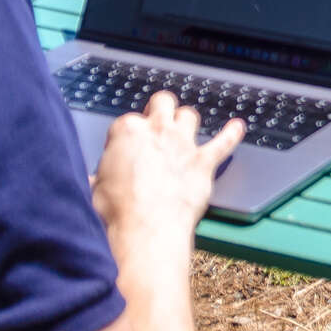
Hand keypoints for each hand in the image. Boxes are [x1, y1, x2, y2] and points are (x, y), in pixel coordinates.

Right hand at [92, 91, 244, 247]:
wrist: (146, 228)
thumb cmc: (118, 211)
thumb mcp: (94, 190)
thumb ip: (98, 177)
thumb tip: (92, 180)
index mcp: (126, 132)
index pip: (127, 122)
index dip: (127, 136)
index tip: (126, 149)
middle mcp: (157, 131)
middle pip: (163, 102)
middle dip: (160, 109)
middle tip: (158, 120)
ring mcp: (182, 144)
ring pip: (189, 115)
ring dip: (187, 120)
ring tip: (184, 127)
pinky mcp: (203, 162)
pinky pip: (223, 142)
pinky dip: (231, 134)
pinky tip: (237, 127)